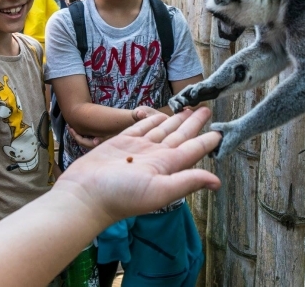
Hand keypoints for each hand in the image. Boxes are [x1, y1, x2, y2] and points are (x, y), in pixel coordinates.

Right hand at [56, 107, 220, 224]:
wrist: (85, 195)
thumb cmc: (120, 195)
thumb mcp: (159, 190)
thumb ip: (187, 182)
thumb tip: (217, 182)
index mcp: (168, 166)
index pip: (193, 149)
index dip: (207, 140)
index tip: (220, 130)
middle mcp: (156, 156)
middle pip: (180, 135)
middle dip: (194, 123)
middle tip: (207, 109)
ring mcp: (139, 149)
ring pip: (163, 129)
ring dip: (176, 119)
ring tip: (187, 109)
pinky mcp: (121, 142)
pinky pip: (141, 127)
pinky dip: (152, 119)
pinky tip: (160, 116)